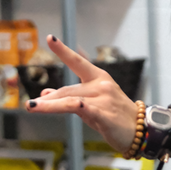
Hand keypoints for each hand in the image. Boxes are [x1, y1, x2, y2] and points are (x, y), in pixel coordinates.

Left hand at [25, 35, 137, 152]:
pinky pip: (86, 109)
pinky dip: (76, 106)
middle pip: (67, 90)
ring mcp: (104, 99)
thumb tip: (45, 94)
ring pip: (70, 100)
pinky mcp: (105, 115)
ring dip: (50, 105)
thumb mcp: (91, 104)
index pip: (78, 62)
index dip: (63, 50)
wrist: (139, 131)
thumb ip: (70, 97)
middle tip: (30, 105)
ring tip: (33, 107)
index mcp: (98, 77)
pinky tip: (67, 105)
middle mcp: (101, 85)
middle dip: (48, 99)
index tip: (50, 38)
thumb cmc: (113, 116)